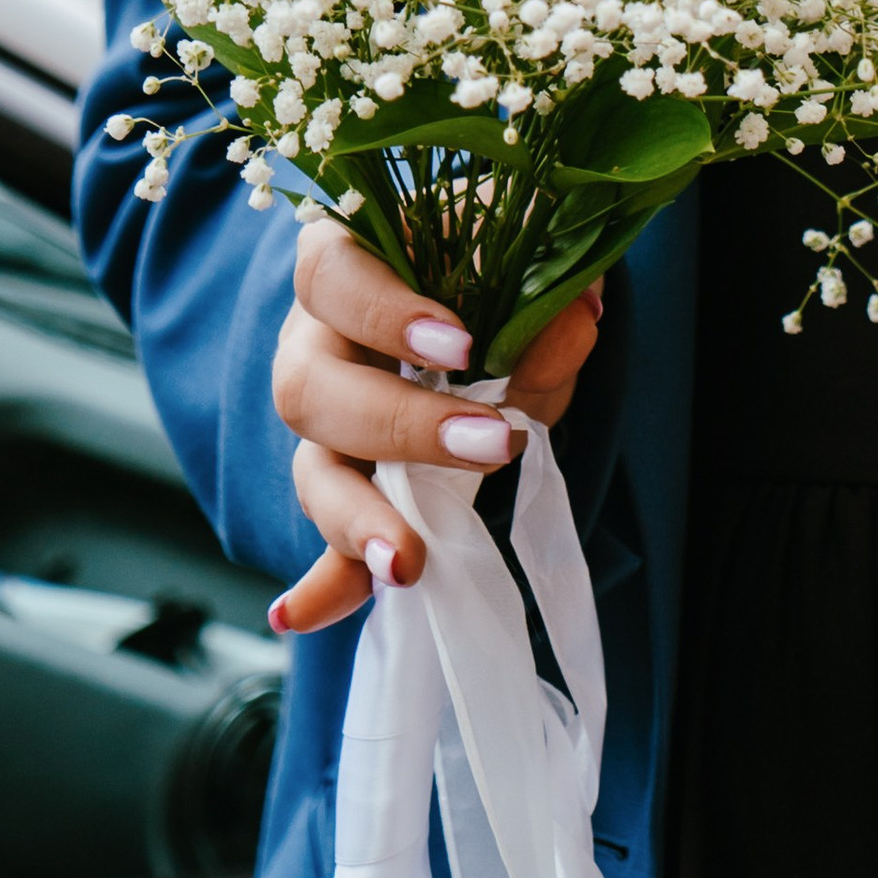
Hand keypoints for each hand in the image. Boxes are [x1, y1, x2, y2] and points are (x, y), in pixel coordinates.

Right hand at [265, 219, 603, 633]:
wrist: (493, 295)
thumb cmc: (492, 264)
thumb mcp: (526, 269)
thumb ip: (546, 292)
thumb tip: (575, 318)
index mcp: (348, 261)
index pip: (329, 274)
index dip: (382, 311)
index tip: (460, 346)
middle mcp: (316, 340)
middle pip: (306, 385)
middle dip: (396, 426)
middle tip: (489, 447)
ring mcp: (325, 419)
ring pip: (311, 468)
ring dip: (356, 519)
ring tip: (408, 563)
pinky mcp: (348, 481)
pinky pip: (328, 536)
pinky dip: (324, 578)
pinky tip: (302, 615)